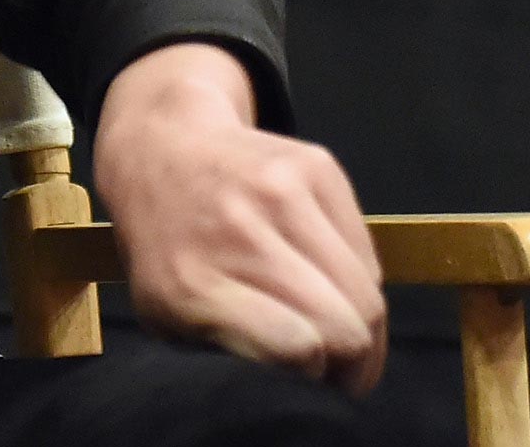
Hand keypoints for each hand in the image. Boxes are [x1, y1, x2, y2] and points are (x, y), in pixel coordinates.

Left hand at [90, 42, 387, 392]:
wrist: (163, 153)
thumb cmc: (169, 251)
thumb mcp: (170, 317)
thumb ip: (234, 347)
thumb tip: (317, 368)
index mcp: (192, 286)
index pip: (292, 344)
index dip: (316, 371)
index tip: (315, 377)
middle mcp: (237, 232)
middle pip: (342, 323)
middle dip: (354, 361)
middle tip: (344, 371)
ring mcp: (280, 191)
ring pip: (367, 288)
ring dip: (365, 323)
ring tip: (344, 329)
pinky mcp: (316, 166)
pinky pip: (366, 250)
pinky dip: (359, 277)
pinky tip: (332, 280)